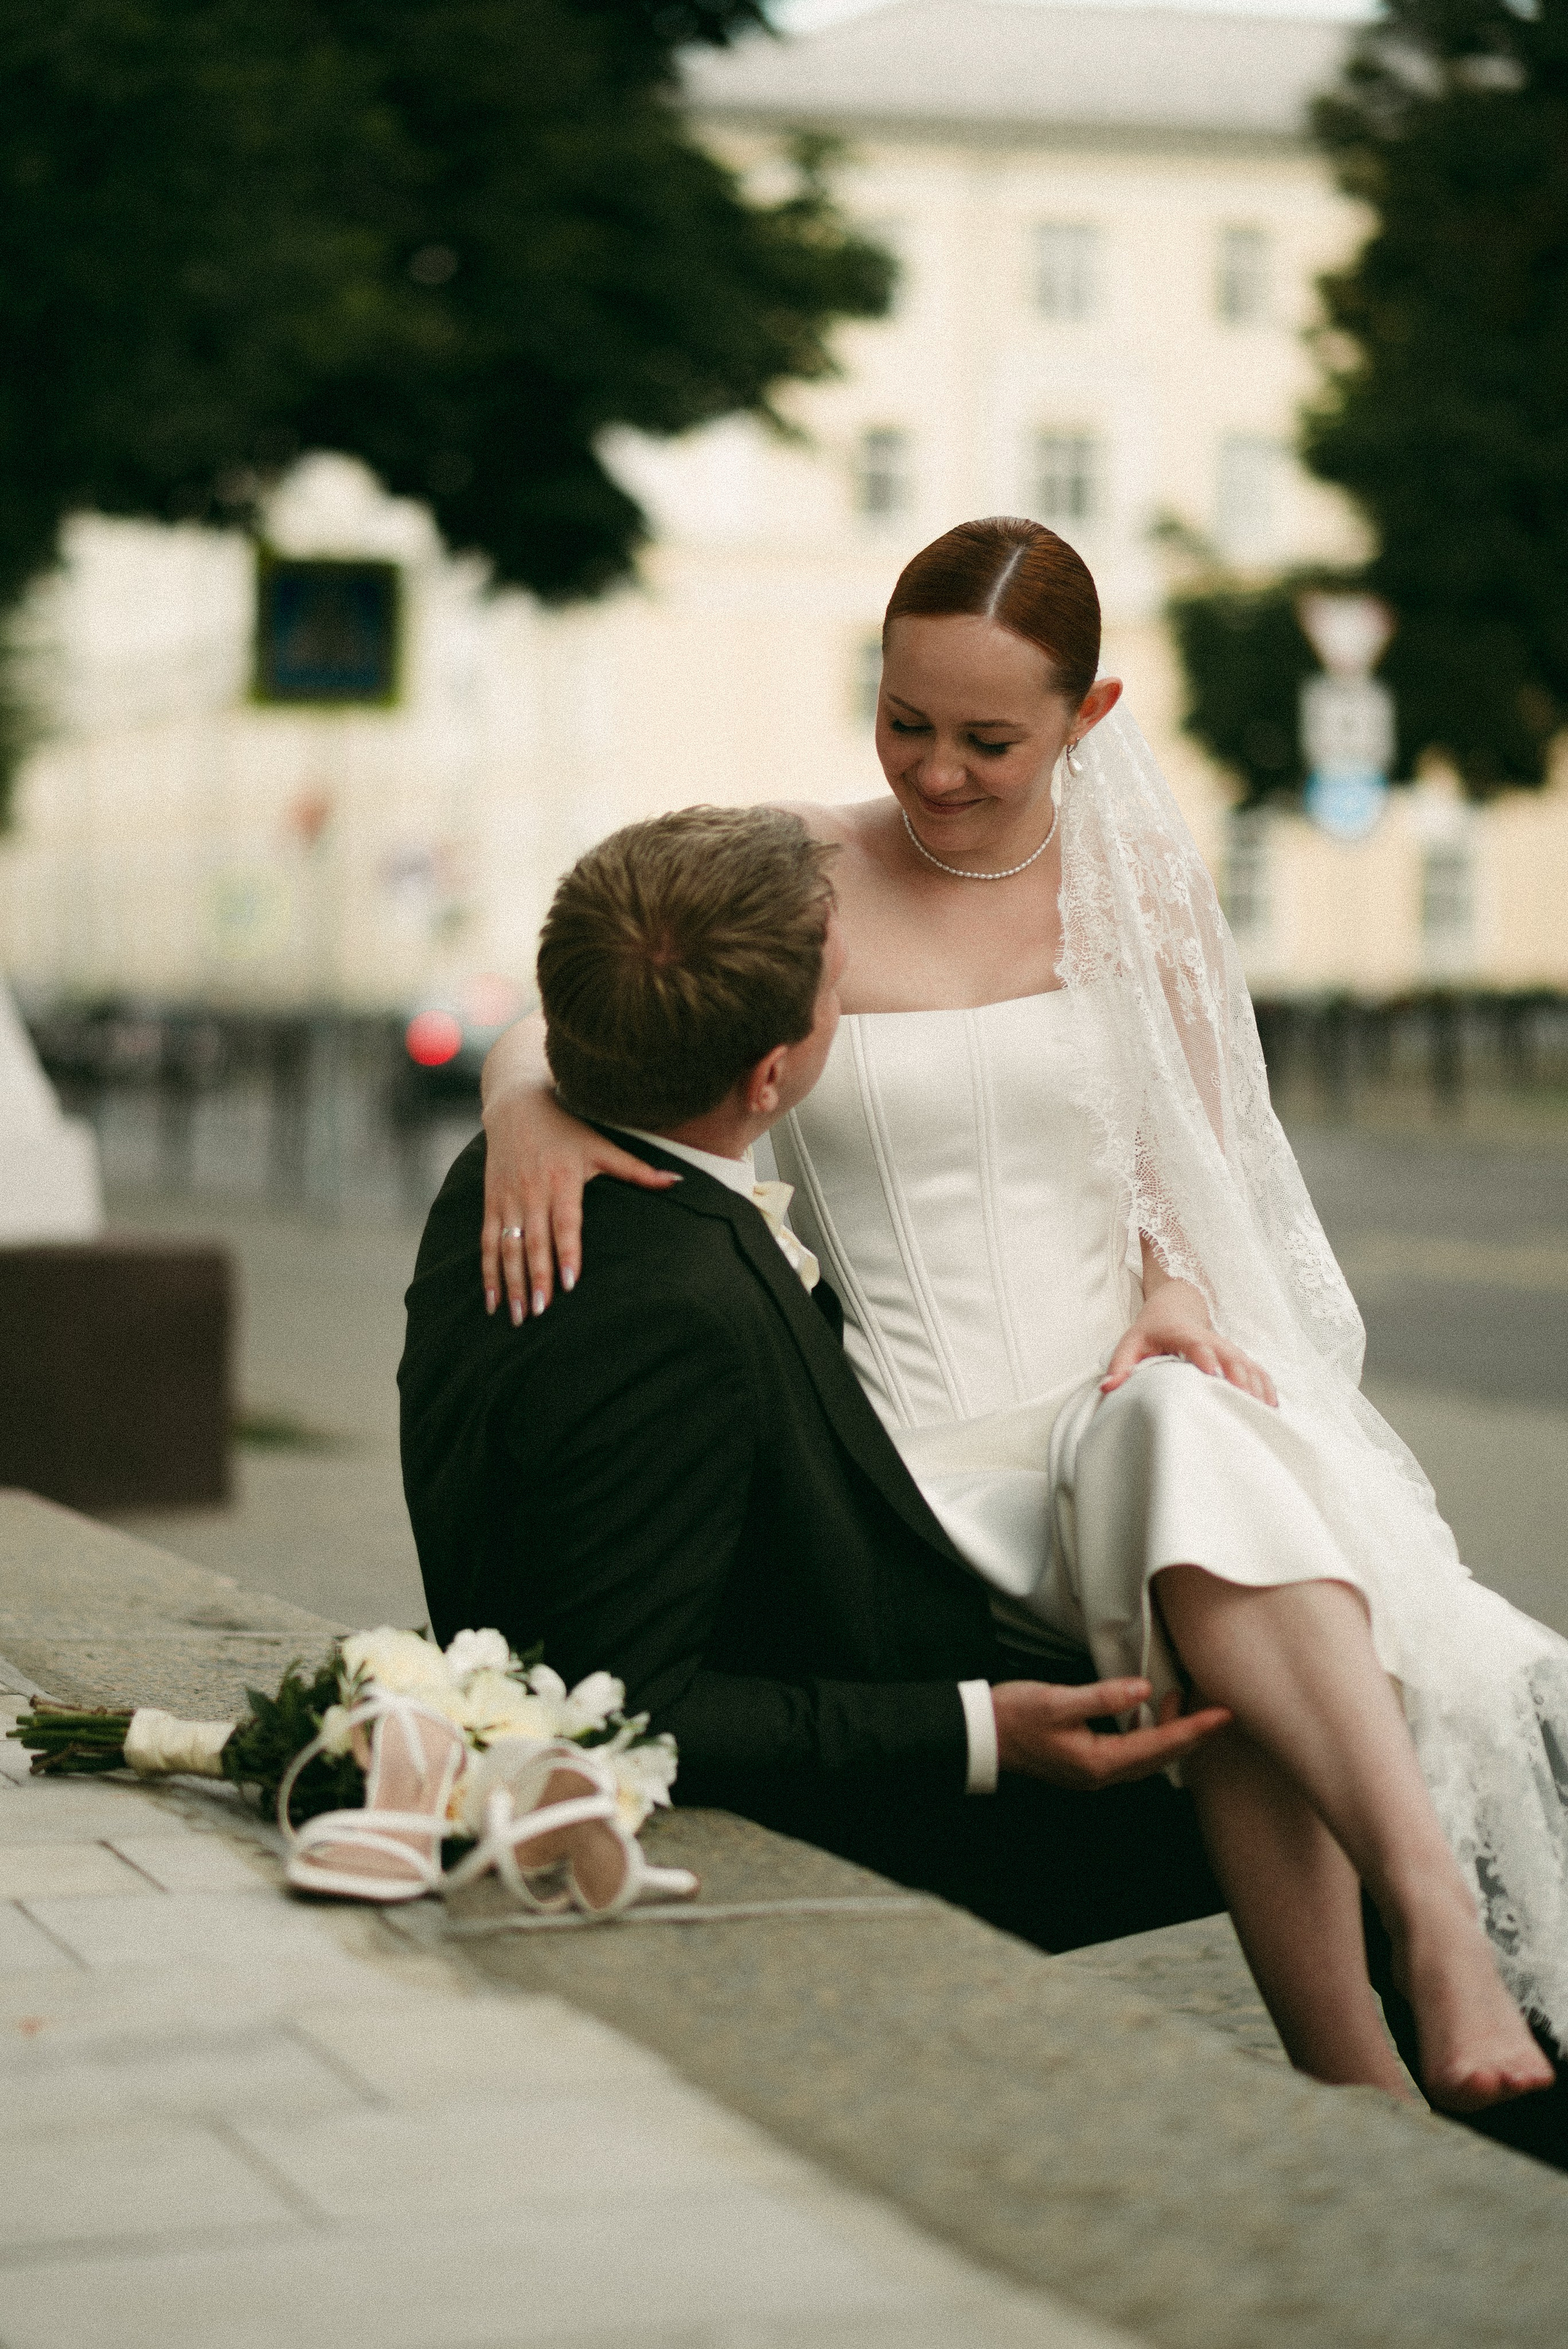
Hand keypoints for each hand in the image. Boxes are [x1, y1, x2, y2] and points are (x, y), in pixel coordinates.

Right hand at [481, 1084, 677, 1323]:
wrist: (516, 1103)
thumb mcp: (601, 1145)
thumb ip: (637, 1169)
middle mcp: (532, 1190)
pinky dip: (489, 1272)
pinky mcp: (492, 1202)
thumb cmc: (566, 1126)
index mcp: (562, 1179)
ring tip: (518, 1316)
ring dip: (512, 1283)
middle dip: (537, 1278)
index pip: (565, 1222)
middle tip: (540, 1312)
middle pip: (534, 1241)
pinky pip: (487, 1242)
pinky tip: (493, 1301)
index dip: (567, 1252)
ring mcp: (509, 1198)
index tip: (569, 1283)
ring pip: (508, 1247)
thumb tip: (678, 1181)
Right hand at [991, 1678, 1230, 1787]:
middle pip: (1161, 1757)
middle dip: (1191, 1735)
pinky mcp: (1086, 1762)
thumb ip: (1102, 1696)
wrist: (982, 1735)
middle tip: (1218, 1712)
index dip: (1194, 1729)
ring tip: (1182, 1699)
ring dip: (1170, 1732)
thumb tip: (1143, 1689)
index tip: (1223, 1716)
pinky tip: (1147, 1711)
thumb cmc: (1014, 1717)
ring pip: (1147, 1756)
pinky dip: (1149, 1733)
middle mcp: (1102, 1774)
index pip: (1160, 1745)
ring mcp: (1094, 1771)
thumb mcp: (1057, 1701)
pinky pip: (1131, 1752)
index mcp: (1099, 1762)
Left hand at [1100, 1280, 1276, 1406]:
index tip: (1212, 1373)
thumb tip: (1108, 1389)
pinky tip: (1271, 1408)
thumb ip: (1120, 1365)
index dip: (1204, 1356)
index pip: (1195, 1342)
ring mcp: (1227, 1348)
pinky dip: (1265, 1387)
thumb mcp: (1129, 1343)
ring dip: (1257, 1385)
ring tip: (1264, 1411)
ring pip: (1247, 1364)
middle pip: (1230, 1354)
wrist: (1176, 1308)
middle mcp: (1210, 1339)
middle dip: (1239, 1376)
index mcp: (1181, 1333)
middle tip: (1245, 1400)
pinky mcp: (1237, 1357)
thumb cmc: (1150, 1331)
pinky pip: (1256, 1371)